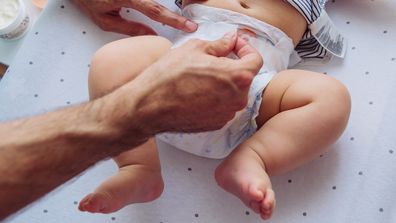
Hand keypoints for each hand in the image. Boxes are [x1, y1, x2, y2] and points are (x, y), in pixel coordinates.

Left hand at [72, 0, 197, 35]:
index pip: (155, 10)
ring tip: (183, 17)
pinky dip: (158, 5)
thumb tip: (151, 35)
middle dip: (174, 14)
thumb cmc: (87, 0)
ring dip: (170, 8)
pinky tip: (170, 11)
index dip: (173, 20)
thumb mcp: (104, 20)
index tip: (188, 26)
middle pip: (158, 2)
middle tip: (189, 24)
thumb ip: (130, 27)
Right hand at [120, 32, 262, 133]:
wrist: (150, 106)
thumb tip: (230, 40)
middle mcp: (237, 99)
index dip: (245, 48)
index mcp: (237, 77)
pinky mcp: (216, 124)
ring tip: (199, 77)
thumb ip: (220, 44)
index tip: (235, 45)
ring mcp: (227, 114)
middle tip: (212, 59)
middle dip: (231, 66)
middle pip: (243, 77)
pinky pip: (222, 106)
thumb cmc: (169, 77)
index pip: (255, 59)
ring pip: (232, 93)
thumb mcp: (195, 49)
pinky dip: (215, 97)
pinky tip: (196, 92)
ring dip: (222, 83)